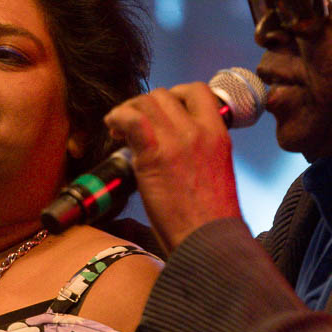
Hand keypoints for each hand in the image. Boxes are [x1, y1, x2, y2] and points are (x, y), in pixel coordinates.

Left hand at [105, 83, 241, 253]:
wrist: (208, 239)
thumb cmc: (209, 216)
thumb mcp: (215, 170)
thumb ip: (199, 149)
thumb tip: (171, 143)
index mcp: (218, 134)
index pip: (197, 91)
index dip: (174, 94)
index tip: (162, 112)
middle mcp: (200, 130)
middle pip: (164, 95)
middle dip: (144, 104)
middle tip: (132, 123)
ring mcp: (179, 140)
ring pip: (146, 102)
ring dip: (128, 110)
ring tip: (119, 127)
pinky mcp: (156, 153)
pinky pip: (132, 118)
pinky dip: (117, 117)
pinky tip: (112, 127)